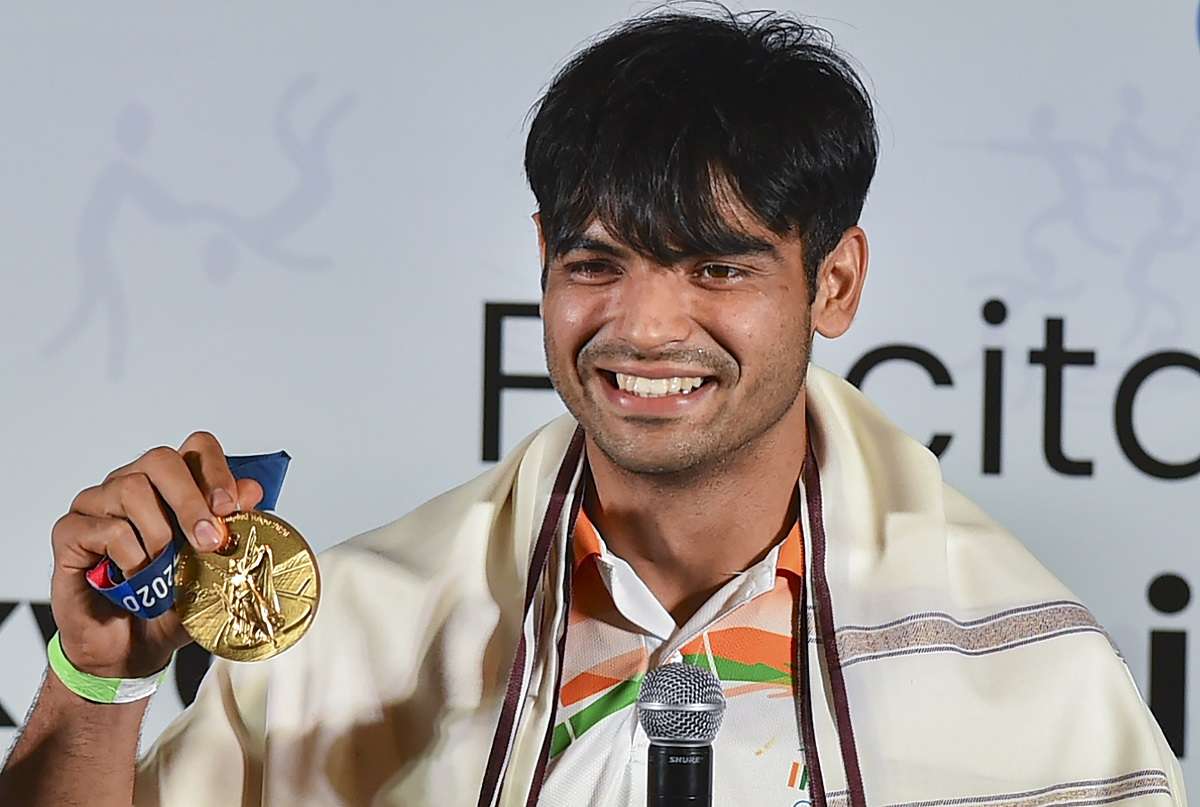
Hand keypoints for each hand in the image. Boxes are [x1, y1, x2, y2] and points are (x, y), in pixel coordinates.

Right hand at [49, 431, 263, 678]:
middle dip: (192, 501)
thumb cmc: (168, 605)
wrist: (130, 651)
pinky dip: (129, 557)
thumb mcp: (214, 570)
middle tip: (210, 542)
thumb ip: (232, 530)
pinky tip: (133, 578)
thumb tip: (251, 491)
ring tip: (163, 572)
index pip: (195, 448)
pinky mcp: (70, 532)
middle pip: (161, 460)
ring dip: (159, 537)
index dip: (215, 469)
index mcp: (170, 487)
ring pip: (131, 489)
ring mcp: (97, 505)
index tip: (230, 506)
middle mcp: (132, 485)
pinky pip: (104, 528)